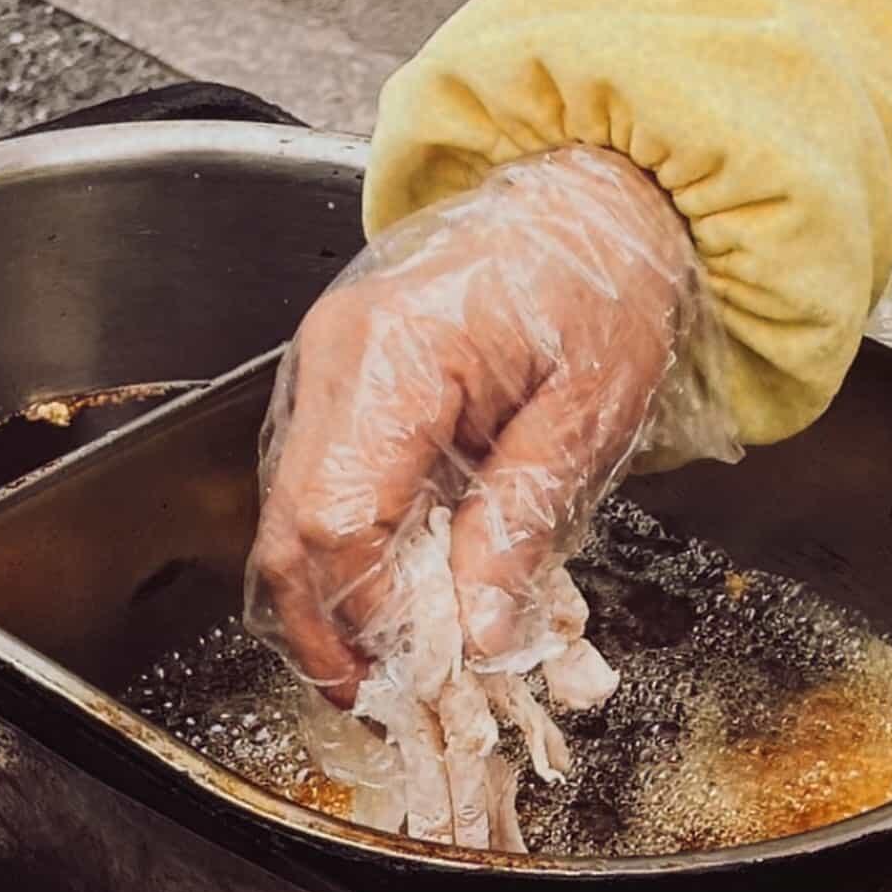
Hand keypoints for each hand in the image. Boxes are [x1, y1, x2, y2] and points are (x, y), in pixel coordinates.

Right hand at [247, 148, 700, 694]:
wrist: (595, 191)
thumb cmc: (602, 277)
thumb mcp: (590, 414)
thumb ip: (522, 527)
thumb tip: (476, 636)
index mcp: (396, 355)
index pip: (340, 521)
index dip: (372, 617)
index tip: (425, 673)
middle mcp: (336, 359)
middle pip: (288, 527)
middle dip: (328, 629)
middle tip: (383, 700)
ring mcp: (327, 369)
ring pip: (290, 516)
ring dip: (337, 602)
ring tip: (396, 666)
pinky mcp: (341, 384)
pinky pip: (322, 487)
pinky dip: (356, 555)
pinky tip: (407, 599)